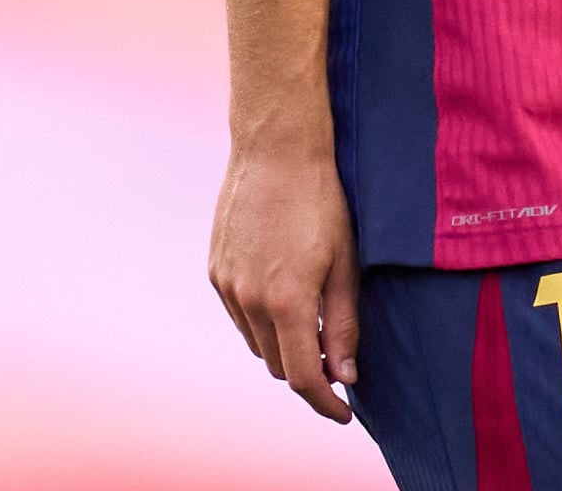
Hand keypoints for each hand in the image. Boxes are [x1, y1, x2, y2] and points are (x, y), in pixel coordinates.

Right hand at [207, 139, 359, 421]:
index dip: (324, 402)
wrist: (275, 150)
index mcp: (287, 300)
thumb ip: (342, 324)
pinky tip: (283, 294)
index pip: (302, 377)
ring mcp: (227, 285)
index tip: (342, 412)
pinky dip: (262, 320)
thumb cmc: (321, 201)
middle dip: (307, 371)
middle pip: (278, 364)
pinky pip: (239, 315)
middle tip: (335, 362)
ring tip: (312, 320)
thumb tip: (344, 374)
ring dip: (283, 345)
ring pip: (257, 342)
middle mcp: (249, 299)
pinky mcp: (216, 270)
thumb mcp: (345, 263)